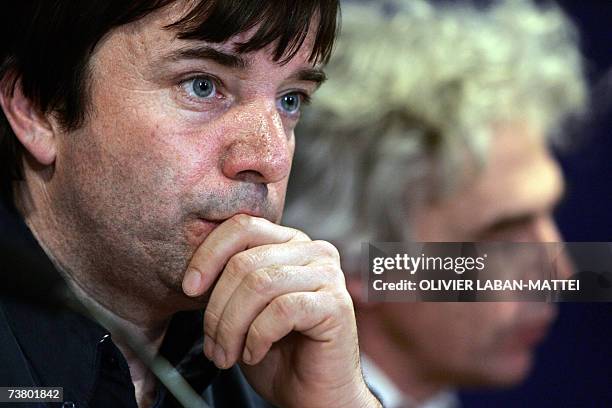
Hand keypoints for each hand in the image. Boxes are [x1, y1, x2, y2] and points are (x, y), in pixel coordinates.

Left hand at [182, 214, 379, 407]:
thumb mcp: (244, 308)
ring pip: (260, 285)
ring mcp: (328, 275)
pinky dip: (257, 337)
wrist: (313, 393)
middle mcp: (314, 251)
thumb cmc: (279, 352)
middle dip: (217, 308)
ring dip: (232, 327)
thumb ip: (230, 281)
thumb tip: (194, 274)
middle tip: (211, 344)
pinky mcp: (336, 303)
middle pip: (245, 261)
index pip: (243, 227)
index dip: (209, 254)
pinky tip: (254, 354)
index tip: (189, 289)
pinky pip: (281, 310)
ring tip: (226, 354)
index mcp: (291, 242)